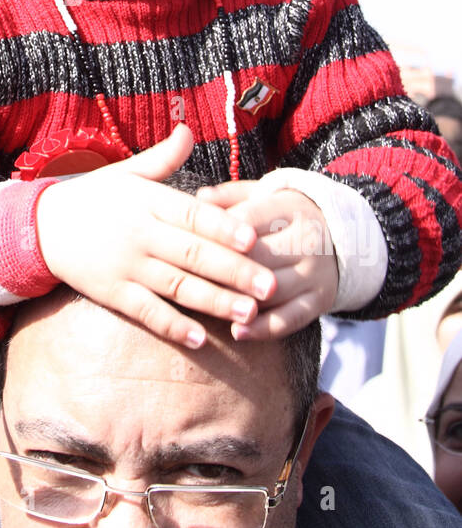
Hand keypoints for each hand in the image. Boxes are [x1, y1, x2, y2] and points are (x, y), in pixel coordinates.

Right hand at [35, 124, 275, 347]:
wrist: (40, 227)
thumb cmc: (92, 197)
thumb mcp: (125, 173)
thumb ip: (162, 158)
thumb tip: (189, 130)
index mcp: (147, 201)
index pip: (191, 214)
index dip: (223, 227)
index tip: (254, 239)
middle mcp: (139, 234)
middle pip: (193, 254)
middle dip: (234, 271)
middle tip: (271, 286)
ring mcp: (126, 266)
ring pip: (177, 286)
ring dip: (214, 301)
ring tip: (249, 313)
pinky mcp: (112, 293)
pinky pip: (146, 312)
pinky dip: (173, 326)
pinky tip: (200, 338)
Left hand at [196, 181, 338, 337]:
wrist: (340, 237)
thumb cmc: (283, 215)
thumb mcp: (262, 195)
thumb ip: (231, 196)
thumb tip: (199, 197)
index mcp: (290, 208)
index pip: (249, 220)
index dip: (217, 233)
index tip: (187, 243)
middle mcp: (307, 240)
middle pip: (261, 257)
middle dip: (225, 270)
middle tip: (189, 278)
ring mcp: (315, 273)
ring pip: (273, 290)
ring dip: (239, 301)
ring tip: (208, 307)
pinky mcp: (320, 300)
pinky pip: (291, 319)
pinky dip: (264, 329)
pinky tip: (238, 332)